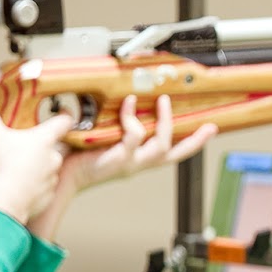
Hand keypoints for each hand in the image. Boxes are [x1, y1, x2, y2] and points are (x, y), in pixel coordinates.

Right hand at [0, 90, 72, 224]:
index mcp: (45, 140)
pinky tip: (20, 185)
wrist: (6, 201)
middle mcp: (55, 157)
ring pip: (49, 167)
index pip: (65, 121)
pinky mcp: (49, 194)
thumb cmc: (1, 165)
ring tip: (18, 167)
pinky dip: (35, 184)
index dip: (65, 114)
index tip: (62, 111)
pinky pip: (44, 186)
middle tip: (24, 144)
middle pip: (54, 145)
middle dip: (42, 144)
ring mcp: (54, 177)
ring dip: (38, 165)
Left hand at [59, 94, 216, 192]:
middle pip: (176, 154)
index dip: (193, 143)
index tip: (208, 131)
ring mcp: (131, 162)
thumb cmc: (76, 153)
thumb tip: (128, 100)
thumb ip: (118, 125)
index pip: (172, 152)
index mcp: (138, 159)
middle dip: (195, 141)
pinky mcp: (120, 158)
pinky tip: (128, 104)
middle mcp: (139, 163)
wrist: (61, 171)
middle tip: (209, 127)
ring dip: (164, 121)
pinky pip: (134, 135)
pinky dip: (132, 117)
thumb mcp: (105, 136)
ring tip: (162, 101)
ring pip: (161, 144)